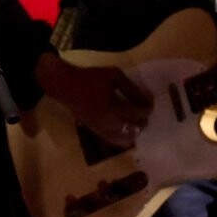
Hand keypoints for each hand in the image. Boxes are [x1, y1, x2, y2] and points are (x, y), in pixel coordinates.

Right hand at [37, 54, 151, 146]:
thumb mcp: (114, 76)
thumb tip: (146, 98)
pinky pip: (113, 140)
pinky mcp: (95, 131)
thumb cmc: (89, 78)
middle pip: (133, 130)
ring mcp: (100, 130)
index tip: (151, 100)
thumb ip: (131, 88)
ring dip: (133, 131)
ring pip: (124, 140)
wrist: (65, 85)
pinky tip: (125, 126)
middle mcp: (107, 124)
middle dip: (142, 121)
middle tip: (145, 111)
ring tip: (136, 120)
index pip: (137, 113)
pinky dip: (123, 136)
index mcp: (111, 110)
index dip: (147, 107)